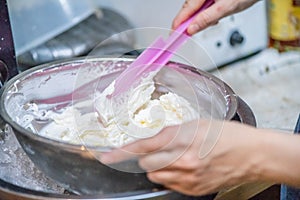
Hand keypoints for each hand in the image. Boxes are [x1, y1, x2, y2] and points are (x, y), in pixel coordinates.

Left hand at [100, 120, 269, 195]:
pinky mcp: (194, 189)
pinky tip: (184, 167)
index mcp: (183, 139)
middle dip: (146, 156)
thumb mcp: (198, 123)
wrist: (253, 154)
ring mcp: (189, 178)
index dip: (122, 152)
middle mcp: (184, 161)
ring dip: (158, 166)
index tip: (107, 156)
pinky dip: (170, 175)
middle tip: (159, 149)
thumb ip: (172, 131)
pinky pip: (169, 184)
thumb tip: (154, 139)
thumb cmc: (229, 135)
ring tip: (175, 157)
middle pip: (146, 164)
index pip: (143, 146)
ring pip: (156, 175)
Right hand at [172, 0, 258, 34]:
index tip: (173, 35)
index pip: (186, 10)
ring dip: (201, 19)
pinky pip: (203, 7)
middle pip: (189, 10)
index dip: (178, 24)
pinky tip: (215, 16)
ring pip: (196, 10)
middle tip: (189, 34)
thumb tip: (192, 29)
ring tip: (215, 19)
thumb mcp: (226, 8)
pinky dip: (207, 15)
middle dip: (191, 23)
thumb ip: (207, 19)